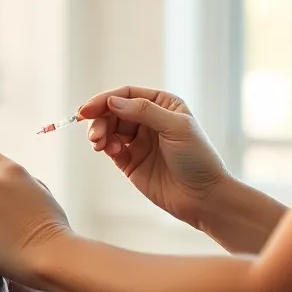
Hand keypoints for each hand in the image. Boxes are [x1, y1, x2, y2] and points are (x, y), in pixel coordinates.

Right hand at [78, 87, 228, 230]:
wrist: (203, 197)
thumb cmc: (198, 158)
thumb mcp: (175, 127)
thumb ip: (143, 111)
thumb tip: (112, 101)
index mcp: (163, 104)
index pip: (128, 94)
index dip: (105, 99)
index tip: (88, 109)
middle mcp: (149, 120)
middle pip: (114, 111)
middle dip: (100, 119)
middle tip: (93, 133)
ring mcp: (140, 141)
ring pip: (110, 129)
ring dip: (100, 133)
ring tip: (98, 143)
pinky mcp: (132, 161)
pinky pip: (111, 148)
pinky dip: (106, 147)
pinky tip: (109, 151)